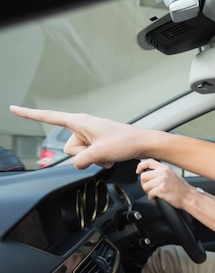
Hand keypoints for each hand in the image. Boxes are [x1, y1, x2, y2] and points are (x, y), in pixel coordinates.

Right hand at [10, 106, 150, 168]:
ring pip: (81, 155)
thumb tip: (77, 164)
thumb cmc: (125, 142)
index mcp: (79, 122)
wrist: (144, 143)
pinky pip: (91, 157)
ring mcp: (91, 136)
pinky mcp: (98, 143)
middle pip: (69, 148)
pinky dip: (101, 160)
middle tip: (102, 151)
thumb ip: (81, 160)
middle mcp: (83, 127)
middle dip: (84, 155)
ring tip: (109, 153)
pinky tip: (112, 157)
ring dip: (95, 159)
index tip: (13, 108)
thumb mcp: (99, 153)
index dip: (30, 115)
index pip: (49, 117)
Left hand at [137, 158, 194, 208]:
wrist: (189, 197)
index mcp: (165, 168)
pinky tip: (157, 198)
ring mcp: (162, 181)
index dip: (141, 166)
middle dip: (145, 184)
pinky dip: (151, 198)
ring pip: (145, 186)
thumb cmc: (182, 188)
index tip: (138, 171)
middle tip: (150, 189)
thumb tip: (151, 174)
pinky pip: (149, 194)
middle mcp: (163, 173)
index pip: (148, 162)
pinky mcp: (161, 190)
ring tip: (155, 194)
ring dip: (148, 192)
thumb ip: (162, 172)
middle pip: (143, 176)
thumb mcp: (173, 175)